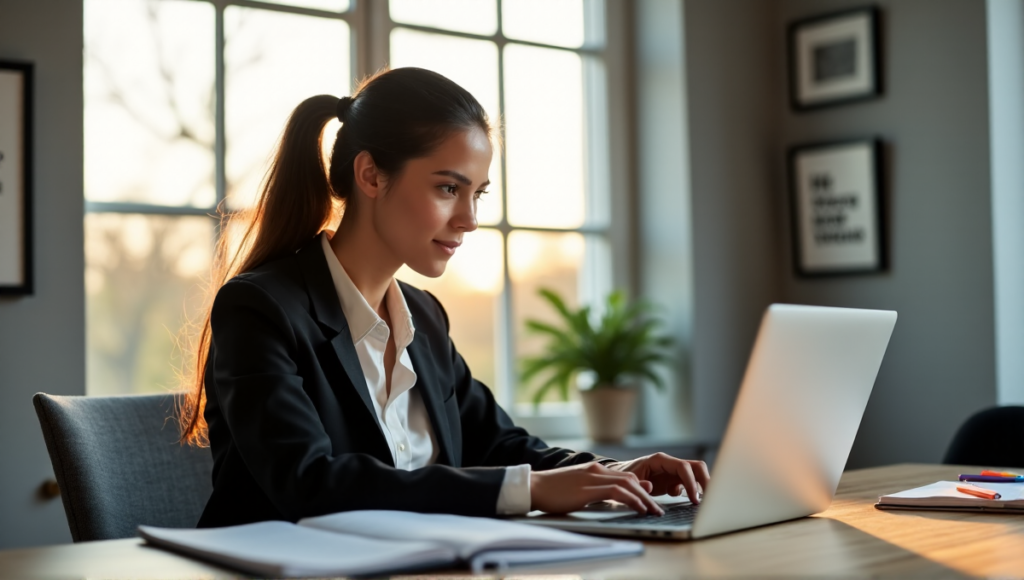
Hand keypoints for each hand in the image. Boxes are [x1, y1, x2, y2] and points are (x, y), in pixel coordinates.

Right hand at [530, 461, 664, 514]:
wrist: (532, 486)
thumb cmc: (551, 490)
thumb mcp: (576, 488)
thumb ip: (594, 490)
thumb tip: (613, 497)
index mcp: (594, 469)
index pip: (625, 476)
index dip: (640, 488)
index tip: (650, 500)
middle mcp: (596, 470)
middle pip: (631, 479)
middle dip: (647, 494)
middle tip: (657, 508)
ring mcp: (593, 478)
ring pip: (628, 484)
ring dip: (644, 498)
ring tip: (654, 511)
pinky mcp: (588, 489)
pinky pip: (617, 492)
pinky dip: (632, 499)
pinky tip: (639, 508)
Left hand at [605, 453, 709, 504]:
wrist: (620, 478)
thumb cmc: (624, 476)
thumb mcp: (628, 480)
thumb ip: (639, 484)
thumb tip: (650, 486)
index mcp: (660, 460)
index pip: (683, 466)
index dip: (691, 481)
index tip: (695, 498)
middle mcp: (670, 464)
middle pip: (696, 467)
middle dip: (705, 481)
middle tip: (709, 498)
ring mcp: (673, 472)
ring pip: (696, 474)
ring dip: (702, 487)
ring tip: (701, 502)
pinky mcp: (674, 481)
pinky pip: (690, 484)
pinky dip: (693, 492)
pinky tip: (688, 502)